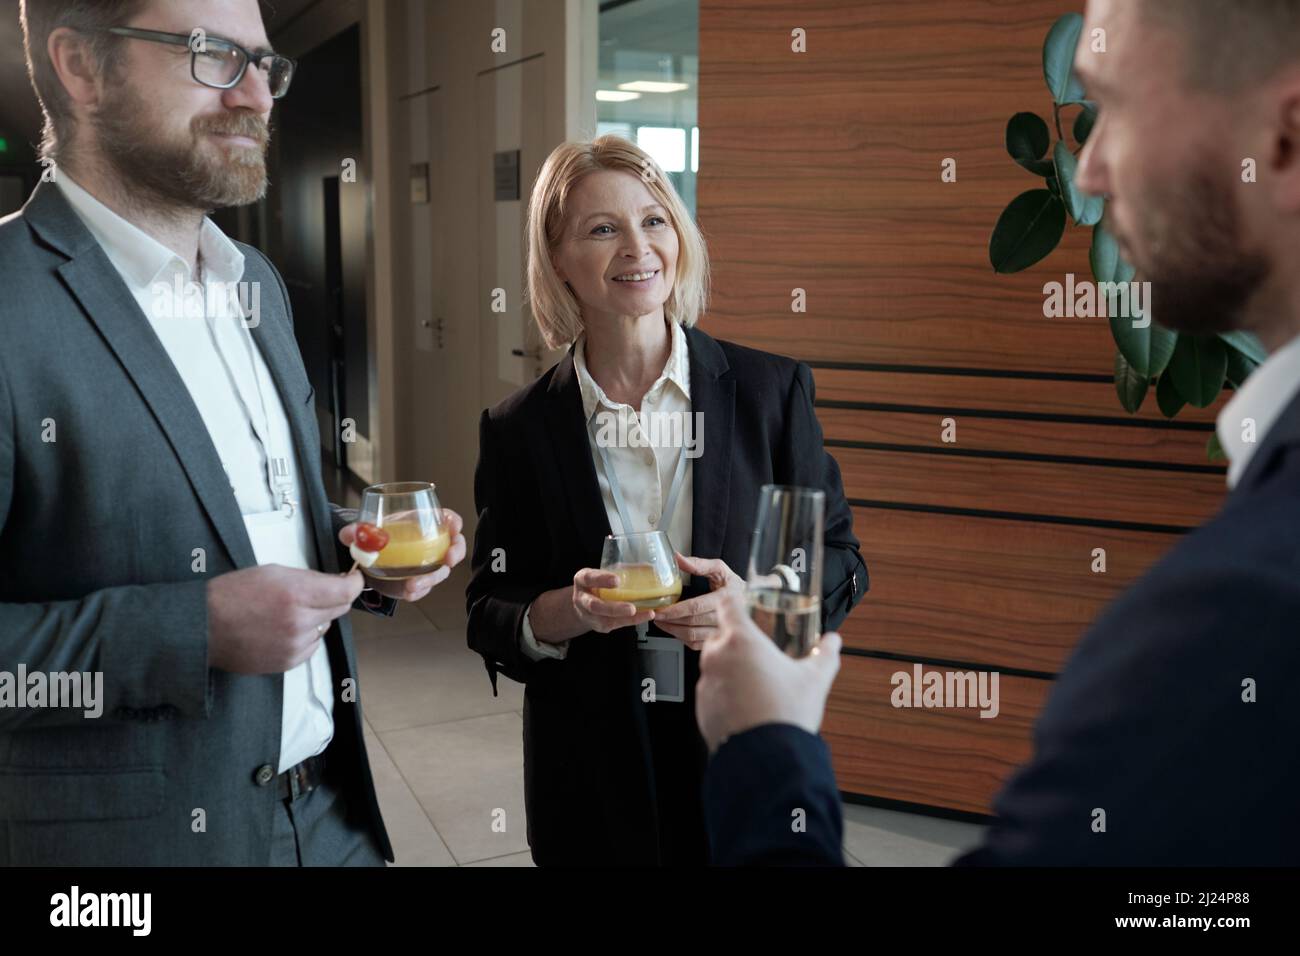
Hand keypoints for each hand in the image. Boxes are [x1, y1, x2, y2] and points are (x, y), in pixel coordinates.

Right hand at [207, 564, 364, 673]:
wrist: (203, 627)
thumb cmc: (232, 595)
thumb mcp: (273, 572)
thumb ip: (308, 579)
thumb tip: (333, 582)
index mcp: (297, 594)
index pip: (345, 592)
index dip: (353, 583)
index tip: (353, 579)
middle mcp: (299, 622)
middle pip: (339, 609)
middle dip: (334, 598)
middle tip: (319, 592)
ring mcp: (294, 645)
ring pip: (324, 628)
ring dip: (316, 618)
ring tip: (287, 612)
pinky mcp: (288, 662)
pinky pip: (311, 646)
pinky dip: (304, 636)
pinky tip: (282, 629)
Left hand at [338, 509, 466, 601]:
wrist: (369, 562)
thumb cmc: (377, 539)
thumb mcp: (365, 532)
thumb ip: (356, 530)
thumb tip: (351, 533)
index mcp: (422, 524)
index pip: (447, 519)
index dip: (454, 522)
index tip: (454, 526)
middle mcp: (430, 544)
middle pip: (455, 546)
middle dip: (456, 552)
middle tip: (448, 559)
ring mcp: (428, 565)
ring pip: (441, 571)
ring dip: (430, 579)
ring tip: (413, 585)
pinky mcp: (420, 582)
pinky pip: (425, 588)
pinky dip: (419, 592)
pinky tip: (408, 593)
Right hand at [571, 568, 657, 633]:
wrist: (584, 604)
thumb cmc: (598, 585)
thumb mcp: (604, 573)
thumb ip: (621, 570)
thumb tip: (647, 567)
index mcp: (582, 580)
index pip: (589, 578)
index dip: (602, 580)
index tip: (617, 580)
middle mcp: (582, 599)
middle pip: (595, 606)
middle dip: (614, 608)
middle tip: (631, 608)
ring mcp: (589, 615)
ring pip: (606, 620)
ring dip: (627, 618)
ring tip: (646, 613)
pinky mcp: (599, 625)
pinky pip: (615, 625)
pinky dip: (631, 621)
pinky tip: (645, 616)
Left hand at [651, 553, 743, 650]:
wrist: (750, 603)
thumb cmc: (732, 586)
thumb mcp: (720, 569)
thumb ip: (699, 564)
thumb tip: (678, 558)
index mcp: (726, 598)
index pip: (696, 607)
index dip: (675, 610)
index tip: (661, 610)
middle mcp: (725, 618)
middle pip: (691, 624)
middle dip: (670, 620)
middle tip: (655, 615)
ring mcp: (721, 632)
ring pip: (692, 637)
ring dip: (673, 631)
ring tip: (661, 622)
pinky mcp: (717, 641)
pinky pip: (696, 644)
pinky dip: (681, 639)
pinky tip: (674, 630)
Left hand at [695, 589, 841, 752]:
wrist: (767, 757)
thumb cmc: (787, 713)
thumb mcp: (815, 679)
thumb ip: (826, 654)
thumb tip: (833, 641)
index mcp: (741, 640)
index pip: (728, 605)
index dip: (734, 601)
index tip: (741, 603)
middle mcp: (717, 657)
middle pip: (719, 636)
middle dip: (735, 640)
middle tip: (757, 651)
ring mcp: (706, 683)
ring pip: (714, 665)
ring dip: (729, 668)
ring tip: (754, 682)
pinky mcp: (701, 708)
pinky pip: (711, 691)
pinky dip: (724, 693)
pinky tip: (746, 705)